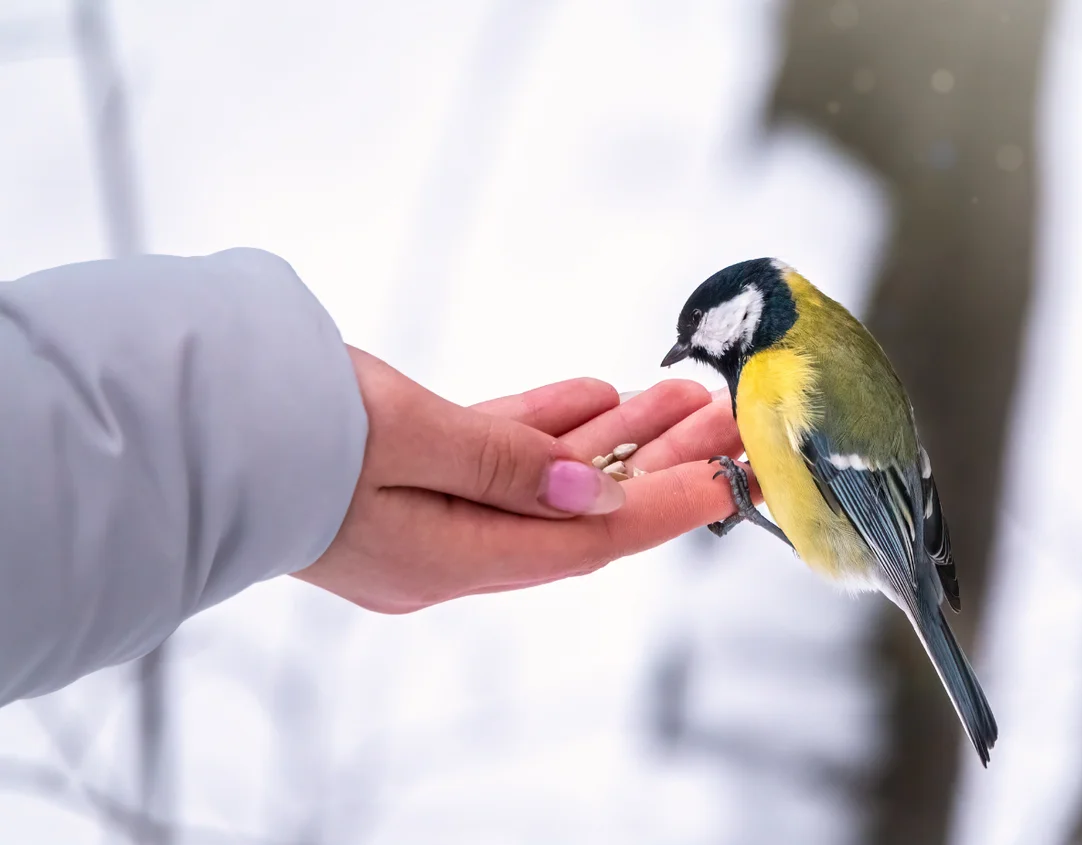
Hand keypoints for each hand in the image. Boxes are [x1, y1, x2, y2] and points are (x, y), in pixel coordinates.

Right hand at [294, 347, 746, 611]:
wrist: (194, 413)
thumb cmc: (287, 424)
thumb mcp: (407, 437)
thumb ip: (507, 465)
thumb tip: (594, 495)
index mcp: (449, 559)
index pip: (584, 544)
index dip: (662, 511)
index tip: (726, 482)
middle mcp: (447, 551)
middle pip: (577, 514)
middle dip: (654, 466)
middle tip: (720, 422)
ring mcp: (428, 517)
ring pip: (545, 481)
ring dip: (611, 438)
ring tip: (679, 396)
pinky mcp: (409, 478)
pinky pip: (498, 460)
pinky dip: (546, 430)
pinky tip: (597, 398)